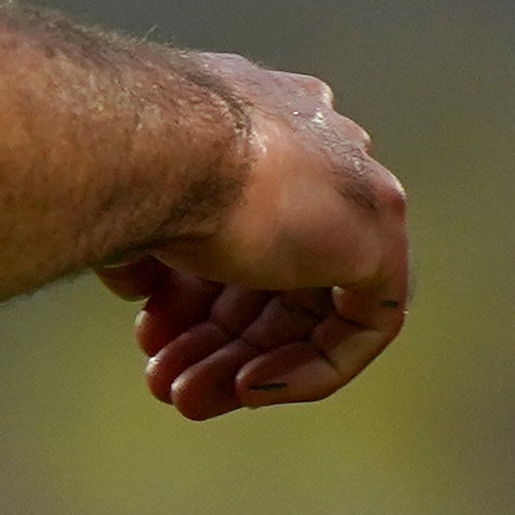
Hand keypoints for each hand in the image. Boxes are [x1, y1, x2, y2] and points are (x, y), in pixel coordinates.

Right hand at [104, 55, 409, 417]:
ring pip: (305, 303)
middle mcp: (318, 146)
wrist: (162, 144)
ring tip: (184, 397)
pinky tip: (248, 388)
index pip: (240, 222)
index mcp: (266, 118)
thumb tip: (139, 281)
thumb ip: (153, 238)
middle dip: (212, 333)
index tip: (146, 321)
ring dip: (244, 359)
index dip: (191, 286)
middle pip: (271, 270)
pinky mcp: (380, 241)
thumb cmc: (135, 159)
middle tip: (162, 376)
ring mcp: (355, 191)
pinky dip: (307, 366)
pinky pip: (357, 326)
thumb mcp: (136, 199)